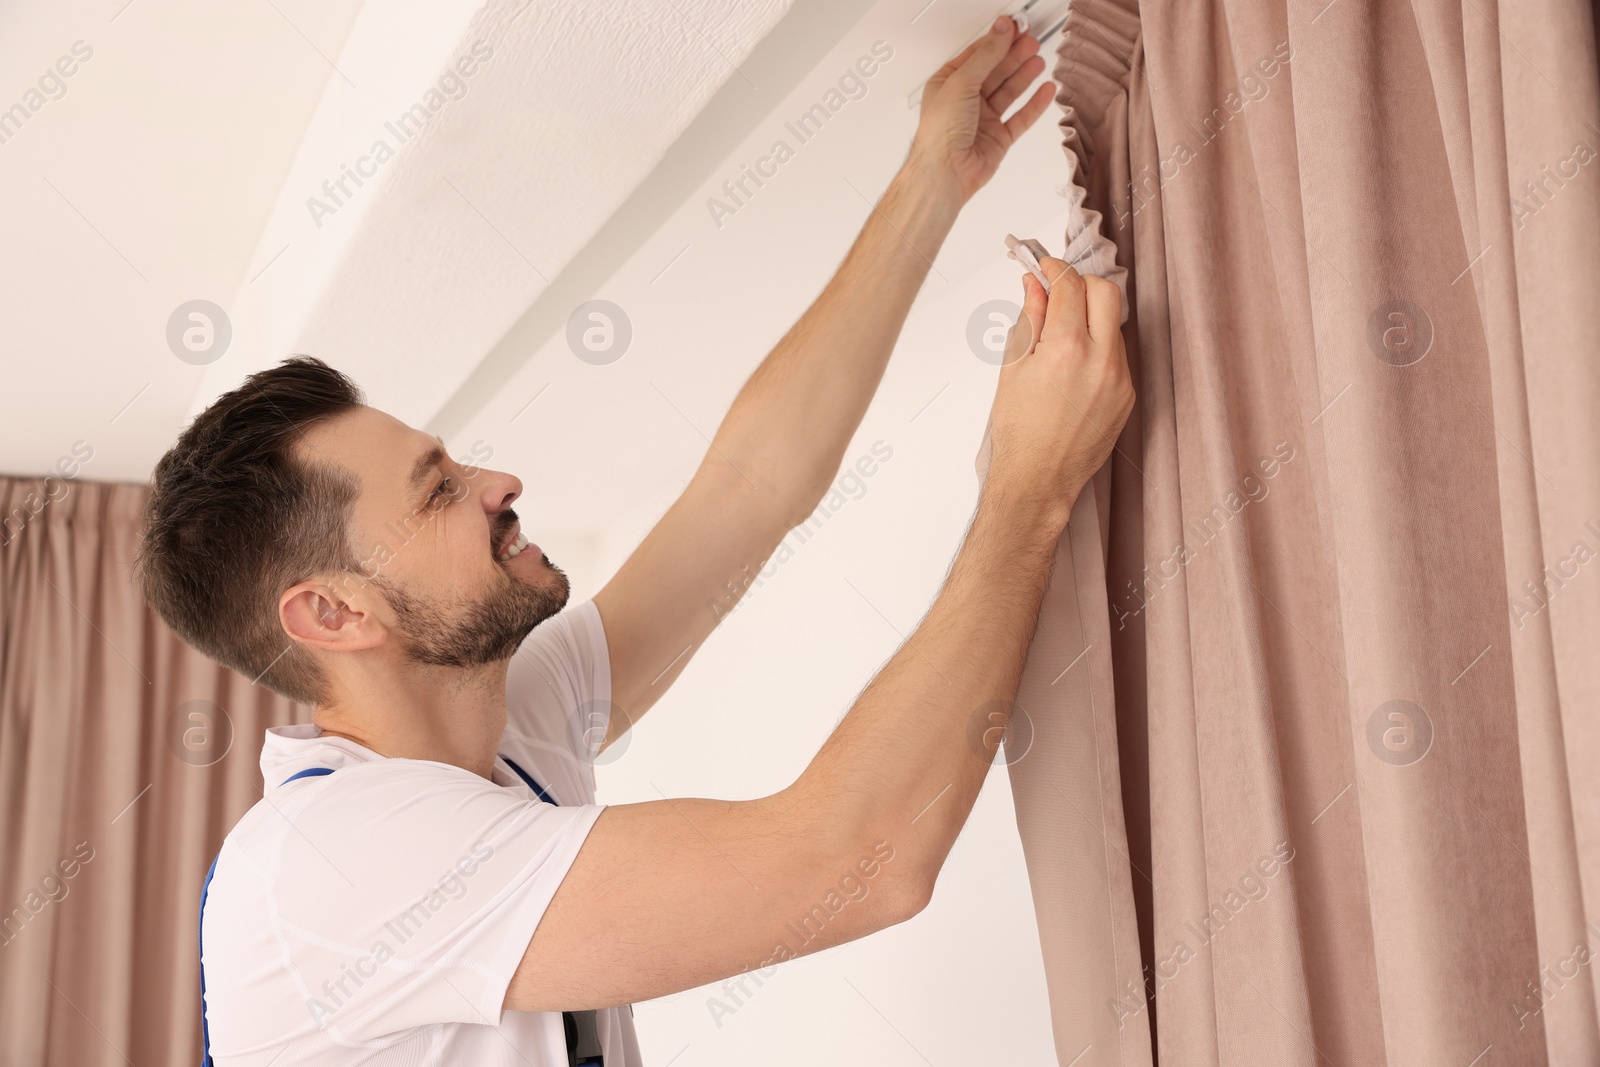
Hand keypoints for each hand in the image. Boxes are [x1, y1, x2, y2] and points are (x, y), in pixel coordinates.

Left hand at [906, 17, 1054, 203]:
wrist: (946, 173)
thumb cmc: (940, 134)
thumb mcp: (961, 82)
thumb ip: (986, 55)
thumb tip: (1001, 31)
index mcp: (948, 85)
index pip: (976, 56)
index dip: (997, 41)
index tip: (1015, 28)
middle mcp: (965, 101)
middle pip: (995, 72)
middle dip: (1014, 56)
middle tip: (1031, 42)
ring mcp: (982, 120)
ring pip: (1008, 92)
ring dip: (1024, 75)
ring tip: (1038, 60)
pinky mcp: (997, 139)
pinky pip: (1020, 118)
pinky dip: (1034, 104)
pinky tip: (1044, 90)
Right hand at [987, 256, 1133, 510]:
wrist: (1037, 479)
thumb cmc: (1018, 431)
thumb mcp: (1012, 367)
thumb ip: (1029, 318)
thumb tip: (1034, 285)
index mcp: (1066, 348)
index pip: (1070, 285)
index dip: (1054, 269)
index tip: (1044, 267)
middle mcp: (1101, 360)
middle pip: (1106, 292)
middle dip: (1082, 285)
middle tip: (1058, 294)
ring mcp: (1120, 378)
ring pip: (1114, 324)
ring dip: (1090, 318)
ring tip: (1061, 339)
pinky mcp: (1128, 396)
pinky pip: (1118, 355)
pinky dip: (1098, 348)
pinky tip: (1074, 368)